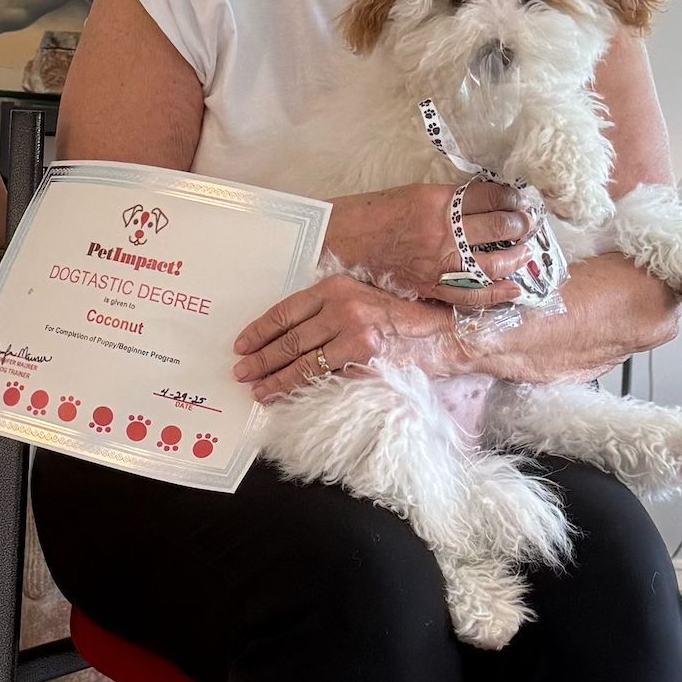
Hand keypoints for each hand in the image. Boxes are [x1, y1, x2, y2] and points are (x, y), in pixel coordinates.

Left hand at [233, 273, 456, 400]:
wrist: (439, 331)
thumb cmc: (395, 319)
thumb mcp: (357, 302)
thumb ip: (326, 313)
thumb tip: (286, 338)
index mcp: (335, 286)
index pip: (286, 311)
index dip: (260, 331)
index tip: (242, 345)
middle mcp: (342, 305)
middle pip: (290, 338)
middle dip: (262, 359)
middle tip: (242, 373)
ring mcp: (354, 331)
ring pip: (303, 360)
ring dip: (276, 378)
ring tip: (257, 389)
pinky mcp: (366, 356)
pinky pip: (325, 375)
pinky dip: (302, 387)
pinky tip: (286, 394)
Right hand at [324, 183, 543, 306]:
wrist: (342, 241)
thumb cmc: (375, 215)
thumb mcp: (415, 194)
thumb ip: (449, 201)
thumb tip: (483, 205)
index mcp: (438, 200)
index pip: (490, 197)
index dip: (513, 199)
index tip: (521, 200)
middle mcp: (442, 231)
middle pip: (499, 226)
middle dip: (521, 225)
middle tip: (529, 224)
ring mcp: (438, 262)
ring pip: (493, 261)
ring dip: (517, 255)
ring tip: (525, 251)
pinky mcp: (431, 286)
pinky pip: (471, 294)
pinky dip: (498, 293)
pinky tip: (515, 289)